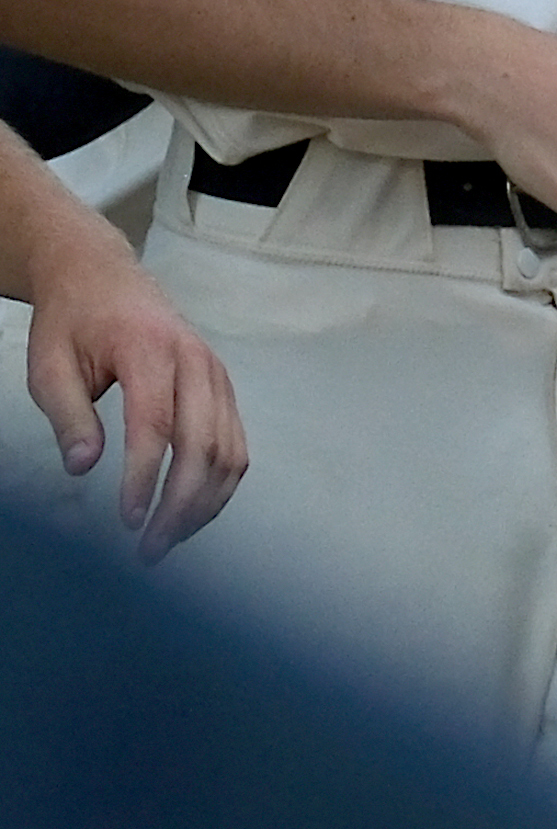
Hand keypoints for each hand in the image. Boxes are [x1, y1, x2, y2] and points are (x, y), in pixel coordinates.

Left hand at [25, 228, 246, 559]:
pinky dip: (220, 484)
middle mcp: (197, 361)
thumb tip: (84, 468)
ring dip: (205, 503)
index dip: (145, 477)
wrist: (103, 279)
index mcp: (151, 350)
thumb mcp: (50, 365)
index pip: (156, 425)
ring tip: (170, 539)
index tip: (128, 522)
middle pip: (204, 444)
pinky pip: (236, 444)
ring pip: (229, 449)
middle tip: (149, 549)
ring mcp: (217, 374)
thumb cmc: (72, 323)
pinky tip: (192, 510)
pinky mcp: (223, 387)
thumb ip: (68, 416)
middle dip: (180, 504)